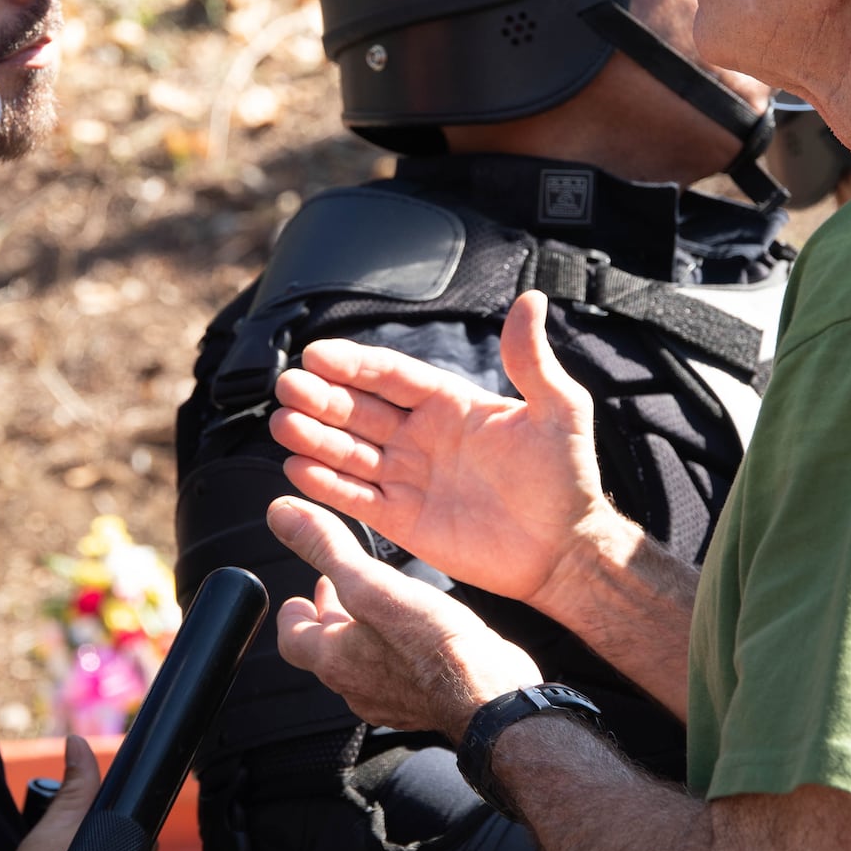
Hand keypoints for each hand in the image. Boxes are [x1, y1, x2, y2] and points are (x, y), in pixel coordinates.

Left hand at [267, 495, 542, 736]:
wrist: (489, 696)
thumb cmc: (435, 645)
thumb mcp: (375, 584)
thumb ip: (328, 550)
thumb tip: (283, 516)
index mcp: (333, 658)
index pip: (292, 638)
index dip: (294, 613)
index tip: (301, 596)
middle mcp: (355, 686)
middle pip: (328, 651)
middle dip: (332, 616)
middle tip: (341, 591)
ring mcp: (389, 700)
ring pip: (363, 663)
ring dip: (365, 634)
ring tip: (381, 606)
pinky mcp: (422, 703)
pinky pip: (397, 676)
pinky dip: (396, 652)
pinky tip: (418, 636)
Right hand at [270, 292, 622, 619]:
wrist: (566, 551)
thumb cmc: (568, 479)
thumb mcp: (559, 410)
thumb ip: (532, 360)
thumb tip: (531, 300)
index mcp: (450, 403)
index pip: (390, 375)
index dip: (353, 363)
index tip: (317, 354)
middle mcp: (422, 436)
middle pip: (359, 409)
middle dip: (321, 398)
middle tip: (288, 389)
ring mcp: (409, 478)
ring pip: (349, 451)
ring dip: (314, 437)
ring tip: (282, 426)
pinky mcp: (403, 521)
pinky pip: (356, 498)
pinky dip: (325, 483)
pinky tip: (297, 467)